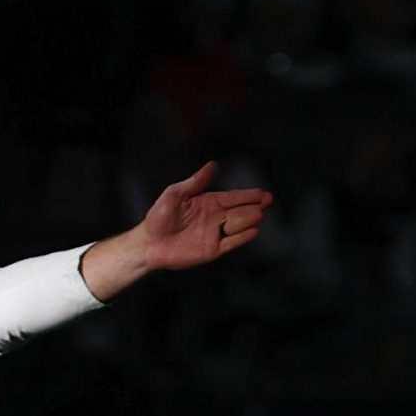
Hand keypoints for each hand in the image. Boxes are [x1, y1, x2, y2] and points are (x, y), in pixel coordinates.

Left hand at [80, 162, 272, 299]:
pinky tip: (254, 231)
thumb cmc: (159, 217)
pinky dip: (242, 238)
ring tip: (259, 214)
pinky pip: (231, 243)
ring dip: (249, 220)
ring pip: (238, 226)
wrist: (149, 243)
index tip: (263, 194)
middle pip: (240, 211)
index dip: (249, 196)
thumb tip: (213, 165)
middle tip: (266, 201)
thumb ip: (195, 182)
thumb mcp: (175, 194)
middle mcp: (216, 218)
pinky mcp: (212, 250)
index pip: (234, 198)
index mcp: (209, 203)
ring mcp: (215, 234)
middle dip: (254, 206)